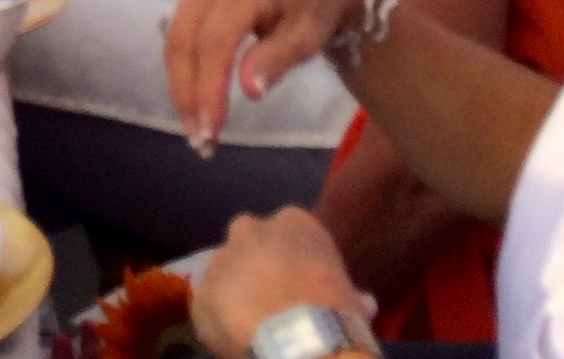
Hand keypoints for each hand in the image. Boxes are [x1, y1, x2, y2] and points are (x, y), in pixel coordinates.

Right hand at [164, 0, 374, 150]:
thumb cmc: (315, 7)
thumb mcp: (308, 36)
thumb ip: (277, 60)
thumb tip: (249, 92)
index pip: (214, 42)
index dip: (208, 88)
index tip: (210, 130)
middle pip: (185, 39)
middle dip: (187, 92)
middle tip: (198, 139)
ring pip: (176, 36)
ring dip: (181, 83)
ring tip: (195, 124)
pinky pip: (181, 30)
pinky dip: (184, 66)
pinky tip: (194, 94)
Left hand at [192, 208, 372, 358]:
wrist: (300, 335)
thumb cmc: (335, 311)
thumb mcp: (351, 299)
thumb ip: (348, 293)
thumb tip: (362, 303)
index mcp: (293, 223)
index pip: (291, 235)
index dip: (296, 263)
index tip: (304, 287)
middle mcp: (250, 229)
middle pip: (251, 245)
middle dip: (259, 269)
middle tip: (275, 304)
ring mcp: (221, 258)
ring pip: (226, 274)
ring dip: (237, 295)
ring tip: (255, 326)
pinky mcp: (202, 294)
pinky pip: (210, 308)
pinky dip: (221, 324)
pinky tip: (238, 341)